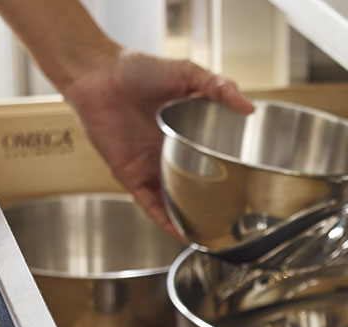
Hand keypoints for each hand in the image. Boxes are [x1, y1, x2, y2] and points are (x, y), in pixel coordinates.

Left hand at [60, 49, 254, 237]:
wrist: (99, 75)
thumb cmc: (136, 69)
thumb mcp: (188, 73)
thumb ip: (220, 88)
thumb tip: (249, 108)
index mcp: (182, 131)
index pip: (209, 157)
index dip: (227, 171)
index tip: (246, 183)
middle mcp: (167, 152)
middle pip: (194, 184)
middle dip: (212, 202)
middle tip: (235, 217)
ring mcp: (150, 166)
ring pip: (174, 201)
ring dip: (191, 219)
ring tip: (214, 235)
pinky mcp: (132, 176)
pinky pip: (151, 205)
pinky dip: (166, 221)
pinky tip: (183, 233)